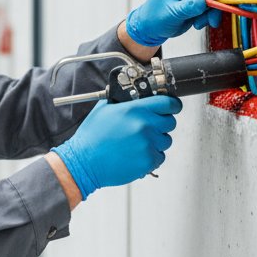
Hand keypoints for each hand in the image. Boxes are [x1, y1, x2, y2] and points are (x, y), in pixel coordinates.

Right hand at [52, 96, 181, 199]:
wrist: (84, 162)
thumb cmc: (91, 137)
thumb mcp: (104, 109)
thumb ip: (123, 100)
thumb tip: (135, 95)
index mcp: (135, 110)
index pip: (168, 103)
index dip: (172, 104)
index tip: (172, 107)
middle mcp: (144, 126)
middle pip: (170, 122)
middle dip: (162, 124)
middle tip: (148, 128)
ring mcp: (148, 144)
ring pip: (166, 141)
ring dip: (156, 141)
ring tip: (137, 143)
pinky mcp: (148, 161)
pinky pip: (160, 156)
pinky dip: (151, 156)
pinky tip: (135, 154)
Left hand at [125, 0, 221, 46]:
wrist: (150, 25)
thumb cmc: (155, 20)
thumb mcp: (171, 16)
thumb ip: (188, 8)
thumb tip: (203, 2)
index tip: (211, 16)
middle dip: (211, 6)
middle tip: (201, 23)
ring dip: (209, 11)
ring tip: (196, 23)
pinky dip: (207, 11)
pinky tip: (196, 20)